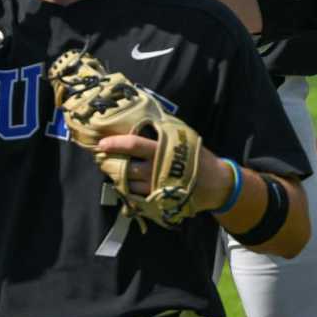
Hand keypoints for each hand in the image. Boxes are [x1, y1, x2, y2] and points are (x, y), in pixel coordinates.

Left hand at [95, 133, 234, 210]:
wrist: (215, 184)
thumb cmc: (198, 157)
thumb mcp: (184, 138)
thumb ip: (165, 130)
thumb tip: (147, 116)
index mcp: (162, 150)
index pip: (134, 145)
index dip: (115, 144)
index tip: (101, 143)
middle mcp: (155, 170)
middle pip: (124, 167)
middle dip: (110, 163)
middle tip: (102, 157)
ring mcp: (154, 187)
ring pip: (127, 183)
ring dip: (117, 177)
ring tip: (113, 169)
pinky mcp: (155, 201)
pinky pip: (134, 196)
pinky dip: (127, 189)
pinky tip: (126, 183)